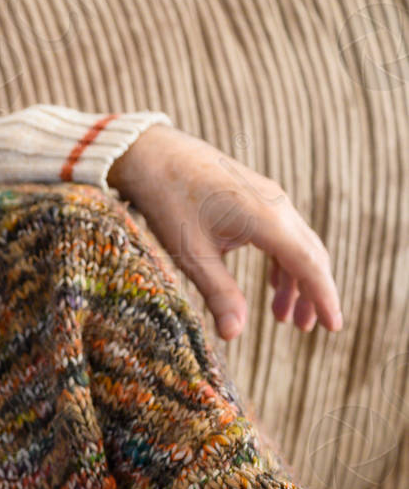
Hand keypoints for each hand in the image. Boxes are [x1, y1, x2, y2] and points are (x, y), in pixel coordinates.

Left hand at [107, 123, 341, 340]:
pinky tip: (274, 287)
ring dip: (295, 282)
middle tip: (307, 329)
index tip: (334, 328)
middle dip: (313, 295)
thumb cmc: (169, 200)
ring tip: (282, 318)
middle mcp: (278, 205)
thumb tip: (234, 335)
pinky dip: (283, 263)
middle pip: (311, 256)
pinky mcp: (258, 197)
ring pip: (298, 245)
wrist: (154, 153)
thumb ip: (218, 292)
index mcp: (267, 218)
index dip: (324, 298)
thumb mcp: (191, 253)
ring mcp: (270, 198)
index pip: (308, 264)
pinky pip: (284, 234)